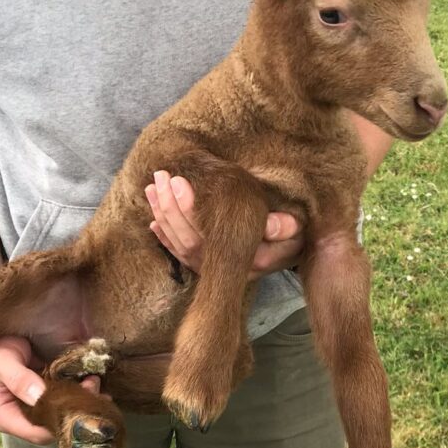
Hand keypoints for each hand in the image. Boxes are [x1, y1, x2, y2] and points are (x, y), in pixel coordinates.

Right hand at [0, 336, 100, 443]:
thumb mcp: (1, 361)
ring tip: (94, 382)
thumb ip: (18, 379)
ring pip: (65, 414)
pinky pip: (67, 399)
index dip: (60, 425)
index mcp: (7, 418)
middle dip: (76, 412)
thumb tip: (40, 397)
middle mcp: (25, 418)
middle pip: (55, 426)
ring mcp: (38, 408)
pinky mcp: (48, 395)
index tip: (77, 405)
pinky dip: (81, 391)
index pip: (38, 434)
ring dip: (82, 401)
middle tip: (93, 390)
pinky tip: (91, 379)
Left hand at [144, 171, 302, 278]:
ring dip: (163, 217)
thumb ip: (284, 226)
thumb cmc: (293, 236)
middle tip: (160, 176)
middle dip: (169, 207)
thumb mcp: (295, 229)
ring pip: (181, 246)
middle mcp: (226, 270)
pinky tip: (154, 222)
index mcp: (246, 259)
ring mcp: (215, 270)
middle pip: (188, 241)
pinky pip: (180, 255)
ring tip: (151, 188)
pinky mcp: (207, 268)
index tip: (177, 181)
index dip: (188, 209)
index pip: (208, 235)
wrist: (291, 254)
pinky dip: (165, 238)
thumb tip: (271, 225)